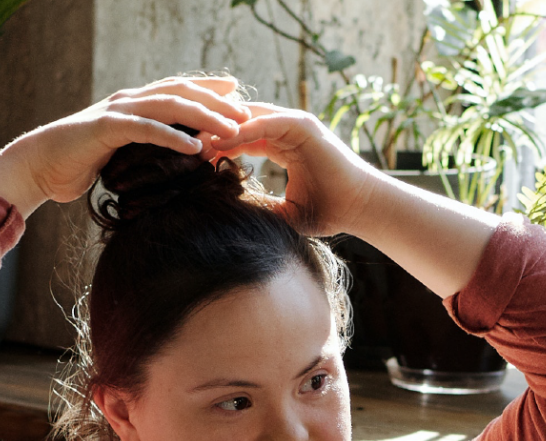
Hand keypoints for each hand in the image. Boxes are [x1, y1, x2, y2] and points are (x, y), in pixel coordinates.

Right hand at [0, 76, 252, 215]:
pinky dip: (172, 136)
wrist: (39, 166)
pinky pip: (145, 129)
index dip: (209, 90)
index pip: (178, 90)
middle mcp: (128, 101)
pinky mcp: (105, 128)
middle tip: (247, 111)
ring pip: (169, 106)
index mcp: (134, 104)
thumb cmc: (80, 163)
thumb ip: (144, 148)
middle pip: (180, 92)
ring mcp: (117, 111)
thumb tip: (172, 159)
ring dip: (204, 116)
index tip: (239, 96)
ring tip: (232, 128)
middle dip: (216, 101)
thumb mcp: (121, 153)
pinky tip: (197, 146)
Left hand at [207, 102, 381, 235]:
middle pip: (239, 121)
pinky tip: (223, 142)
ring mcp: (296, 123)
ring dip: (222, 128)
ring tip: (196, 142)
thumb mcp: (285, 212)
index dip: (216, 144)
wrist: (362, 208)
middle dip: (213, 131)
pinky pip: (266, 122)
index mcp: (282, 144)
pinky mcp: (304, 125)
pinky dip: (244, 130)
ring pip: (249, 117)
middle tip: (184, 146)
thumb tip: (232, 218)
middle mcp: (287, 129)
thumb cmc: (330, 212)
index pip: (240, 135)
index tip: (191, 159)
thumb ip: (261, 208)